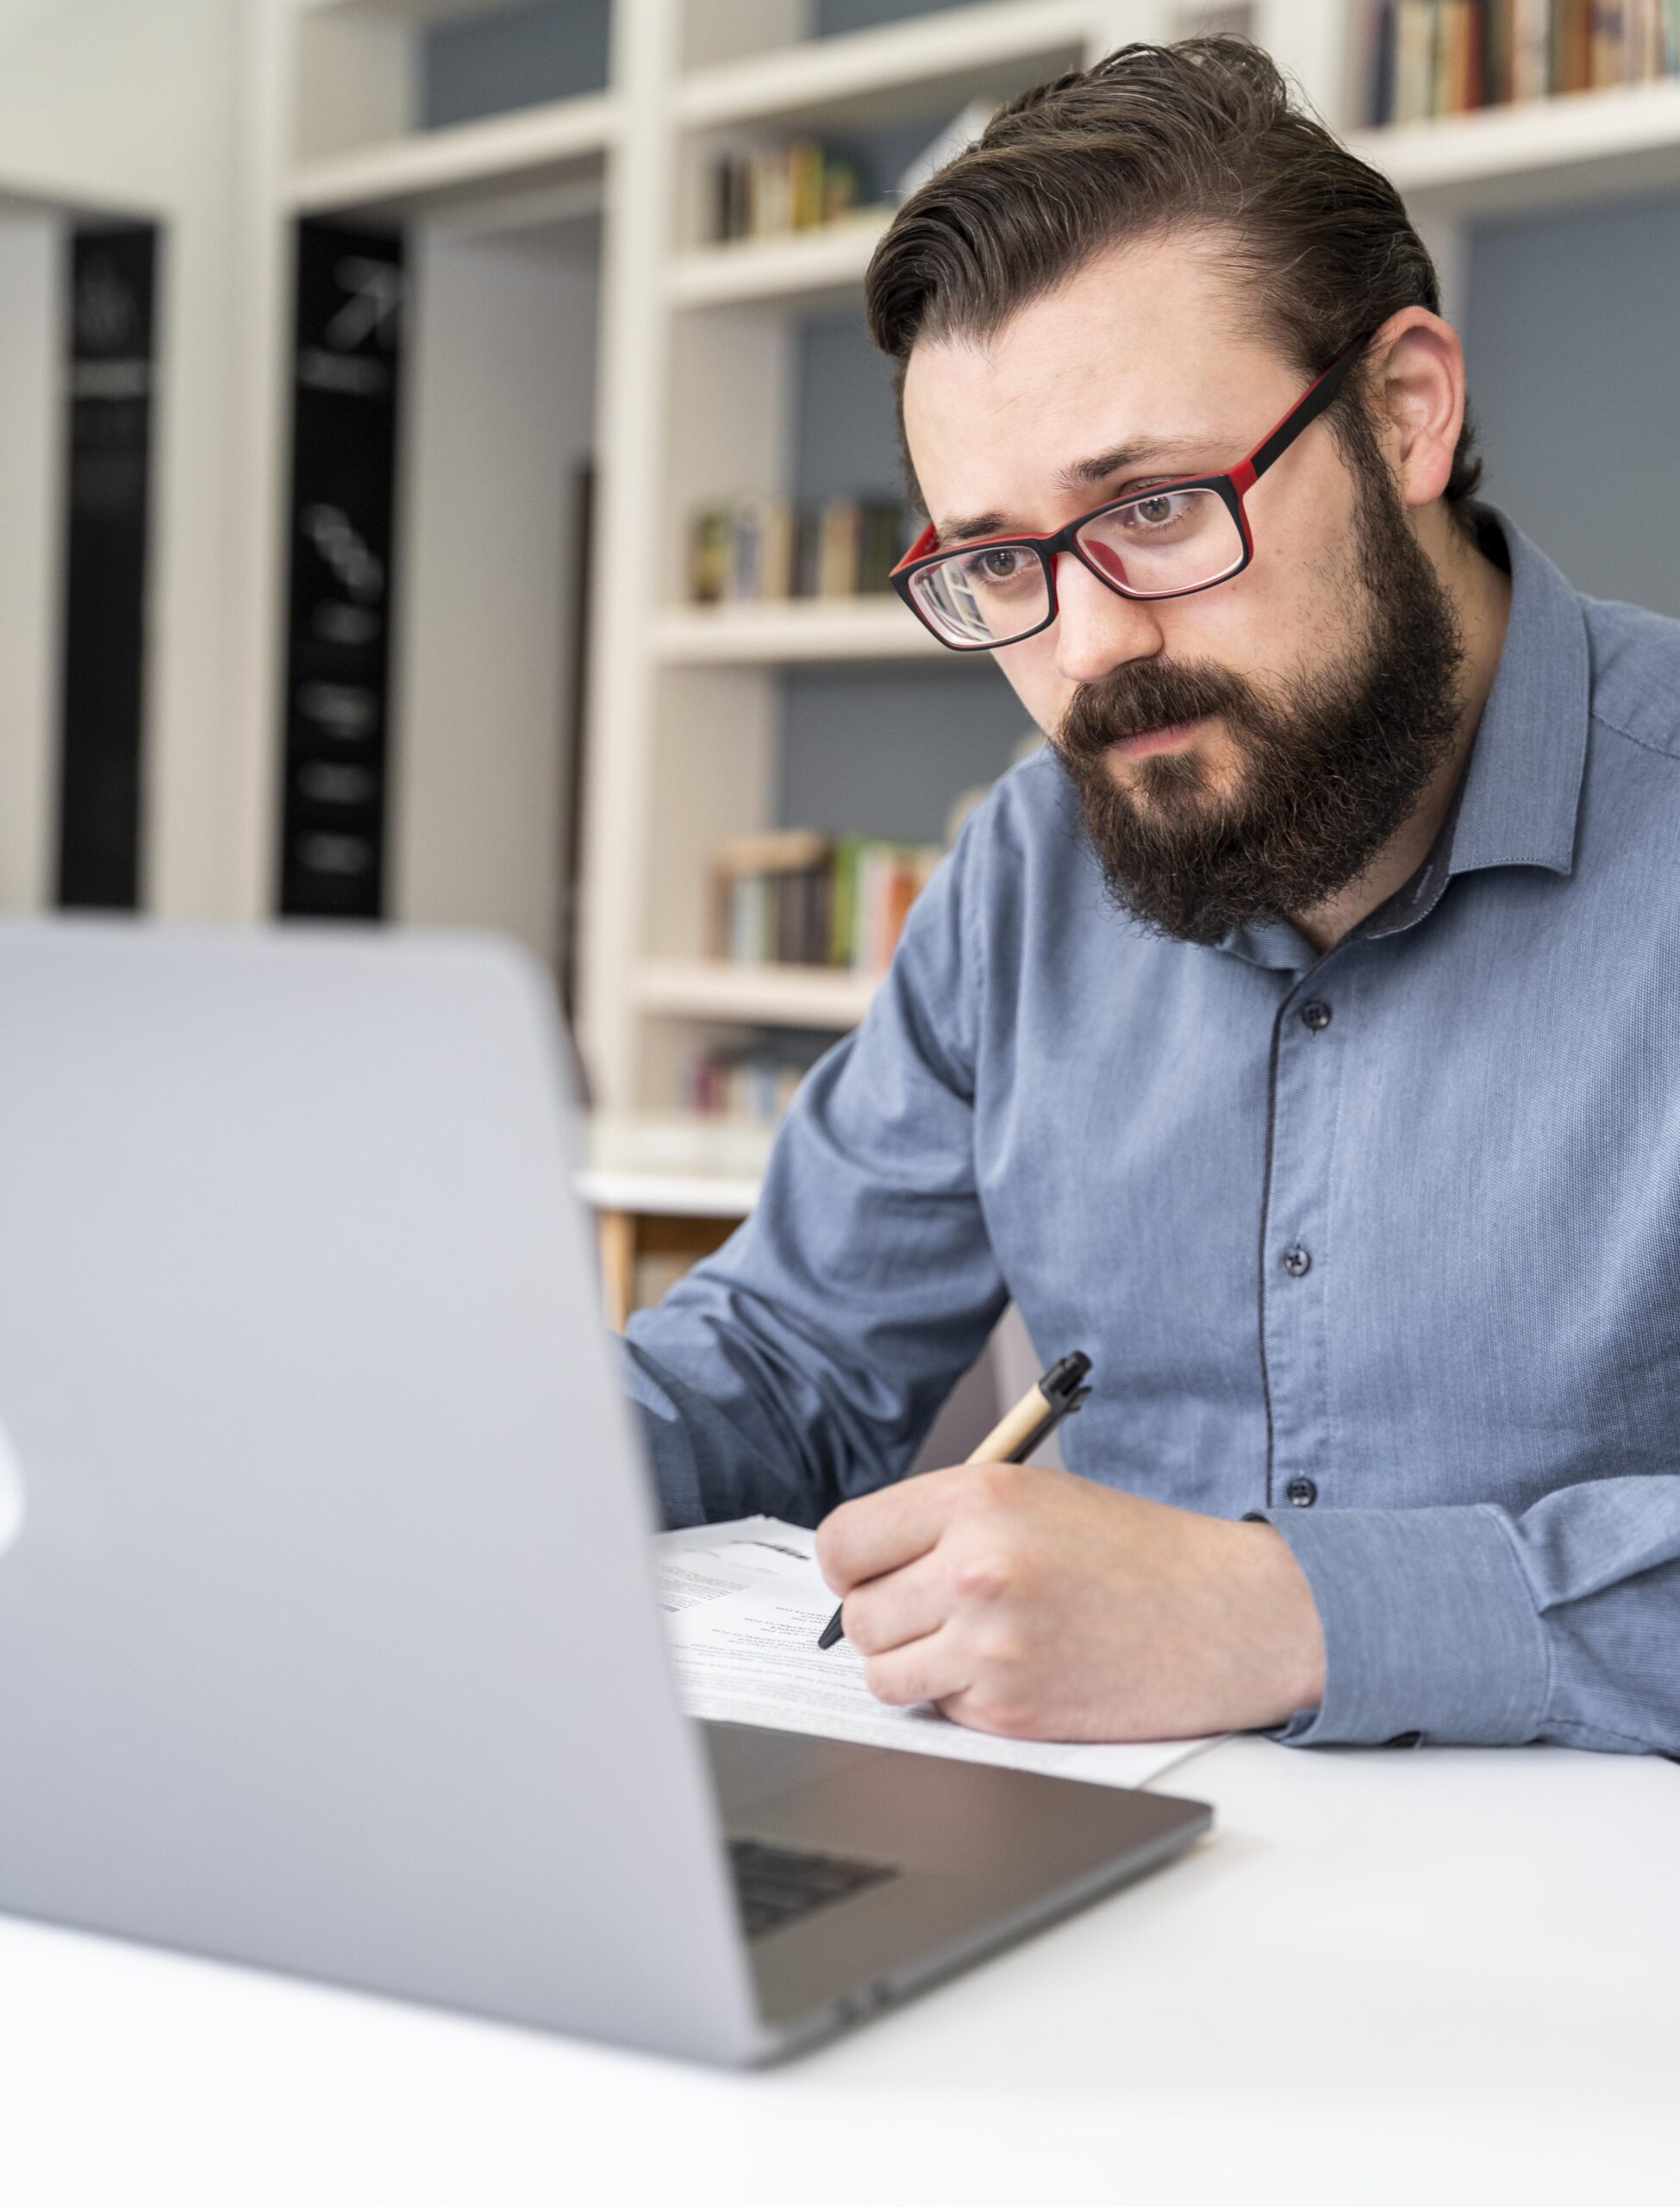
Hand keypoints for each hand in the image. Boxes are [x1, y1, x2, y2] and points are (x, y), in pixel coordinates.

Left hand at [815, 1464, 1324, 1740]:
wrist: (1222, 1614)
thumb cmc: (1127, 1550)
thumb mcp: (1029, 1494)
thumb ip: (941, 1521)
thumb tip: (857, 1566)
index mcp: (974, 1499)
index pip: (841, 1543)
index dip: (850, 1566)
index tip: (869, 1574)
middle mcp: (974, 1569)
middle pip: (857, 1616)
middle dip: (885, 1618)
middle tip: (934, 1612)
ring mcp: (990, 1647)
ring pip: (884, 1673)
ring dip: (915, 1664)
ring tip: (973, 1642)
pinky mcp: (1011, 1711)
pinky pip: (940, 1710)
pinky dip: (965, 1698)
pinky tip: (1020, 1669)